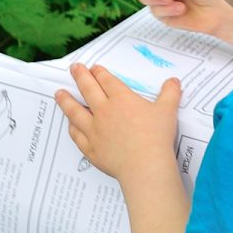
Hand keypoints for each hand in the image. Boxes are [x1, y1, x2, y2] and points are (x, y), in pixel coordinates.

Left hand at [54, 64, 179, 181]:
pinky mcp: (90, 148)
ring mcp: (94, 130)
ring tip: (59, 93)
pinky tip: (69, 123)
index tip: (94, 68)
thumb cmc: (156, 136)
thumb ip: (170, 92)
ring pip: (75, 112)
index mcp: (122, 99)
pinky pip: (77, 134)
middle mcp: (104, 111)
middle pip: (88, 90)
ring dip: (66, 101)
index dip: (100, 72)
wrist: (144, 164)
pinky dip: (72, 127)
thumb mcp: (168, 110)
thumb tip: (173, 80)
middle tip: (74, 68)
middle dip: (80, 77)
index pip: (107, 81)